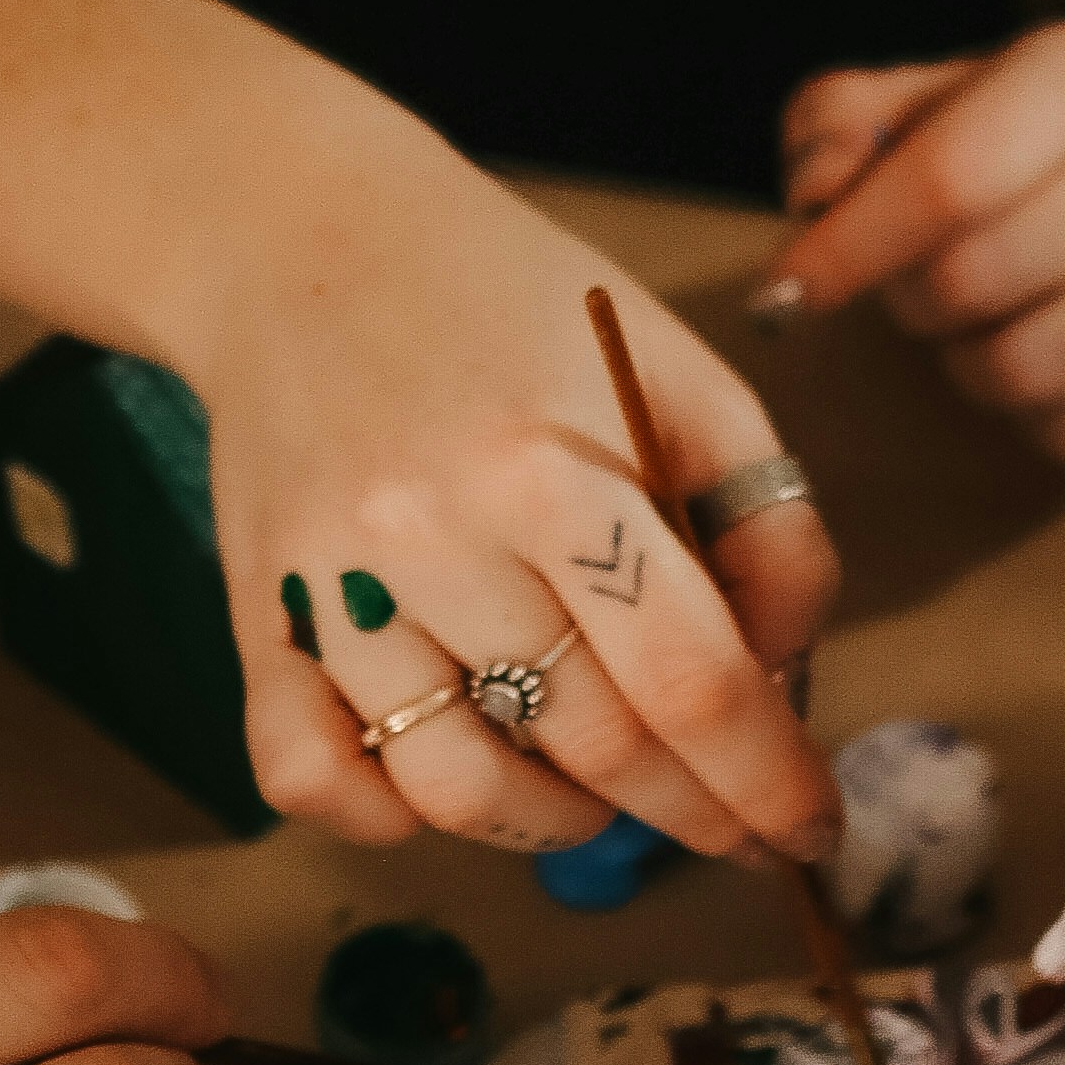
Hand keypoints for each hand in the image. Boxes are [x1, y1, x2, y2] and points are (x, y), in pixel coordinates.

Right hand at [0, 0, 837, 875]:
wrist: (296, 235)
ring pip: (457, 789)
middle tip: (733, 818)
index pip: (688, 678)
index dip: (768, 779)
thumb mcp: (675, 367)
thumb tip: (783, 678)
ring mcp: (327, 587)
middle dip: (694, 811)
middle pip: (593, 747)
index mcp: (550, 465)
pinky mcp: (252, 615)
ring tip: (600, 791)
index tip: (813, 829)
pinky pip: (312, 780)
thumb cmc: (506, 301)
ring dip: (557, 825)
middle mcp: (428, 536)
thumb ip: (764, 519)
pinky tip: (457, 774)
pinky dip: (388, 816)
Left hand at [768, 22, 1064, 461]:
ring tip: (983, 320)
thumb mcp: (935, 101)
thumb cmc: (1031, 149)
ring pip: (1020, 371)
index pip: (950, 178)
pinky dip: (1032, 415)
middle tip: (911, 287)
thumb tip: (815, 195)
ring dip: (965, 362)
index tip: (782, 293)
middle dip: (907, 300)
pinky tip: (1048, 361)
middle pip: (973, 280)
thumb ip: (842, 124)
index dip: (847, 247)